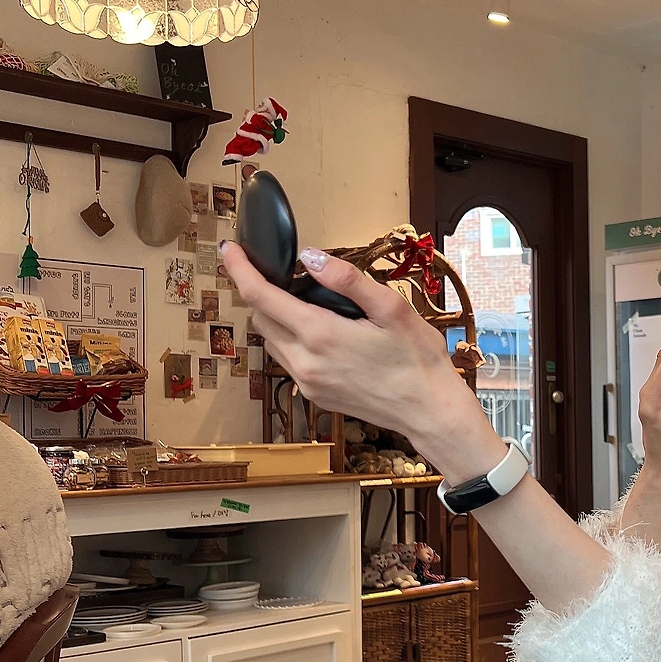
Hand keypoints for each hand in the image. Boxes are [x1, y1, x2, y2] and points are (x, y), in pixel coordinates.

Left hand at [222, 242, 504, 480]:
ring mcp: (308, 383)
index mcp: (320, 334)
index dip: (240, 269)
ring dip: (275, 319)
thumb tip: (310, 257)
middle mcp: (305, 362)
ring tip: (302, 303)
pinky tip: (319, 335)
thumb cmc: (418, 360)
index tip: (231, 250)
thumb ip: (347, 280)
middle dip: (261, 292)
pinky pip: (288, 362)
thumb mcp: (391, 308)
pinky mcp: (316, 396)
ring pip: (271, 342)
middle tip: (278, 274)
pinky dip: (291, 341)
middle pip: (260, 319)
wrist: (430, 411)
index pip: (260, 296)